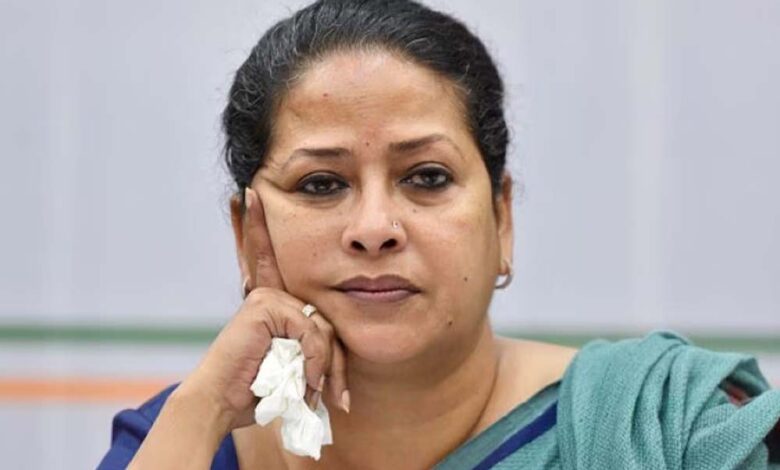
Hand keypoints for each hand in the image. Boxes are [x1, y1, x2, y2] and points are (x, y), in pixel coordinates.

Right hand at [179, 187, 348, 432]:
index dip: (255, 227)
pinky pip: (310, 330)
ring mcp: (265, 296)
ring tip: (312, 395)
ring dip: (322, 367)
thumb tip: (333, 357)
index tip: (245, 195)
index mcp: (270, 304)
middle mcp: (268, 293)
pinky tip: (304, 380)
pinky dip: (313, 360)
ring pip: (321, 327)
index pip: (268, 261)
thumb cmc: (255, 391)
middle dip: (332, 360)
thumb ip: (309, 347)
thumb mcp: (292, 367)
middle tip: (336, 393)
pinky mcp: (263, 304)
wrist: (222, 404)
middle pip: (322, 315)